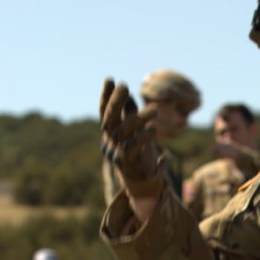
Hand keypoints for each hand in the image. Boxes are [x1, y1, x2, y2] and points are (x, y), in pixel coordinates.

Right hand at [99, 78, 162, 198]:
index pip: (104, 112)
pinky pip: (132, 147)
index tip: (110, 79)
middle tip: (124, 85)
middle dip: (116, 101)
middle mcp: (108, 142)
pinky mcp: (126, 163)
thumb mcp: (136, 130)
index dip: (106, 96)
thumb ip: (131, 115)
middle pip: (109, 119)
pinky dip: (143, 138)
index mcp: (108, 133)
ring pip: (124, 132)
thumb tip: (129, 95)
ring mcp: (115, 153)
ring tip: (156, 109)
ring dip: (139, 119)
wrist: (142, 181)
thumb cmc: (139, 152)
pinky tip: (154, 129)